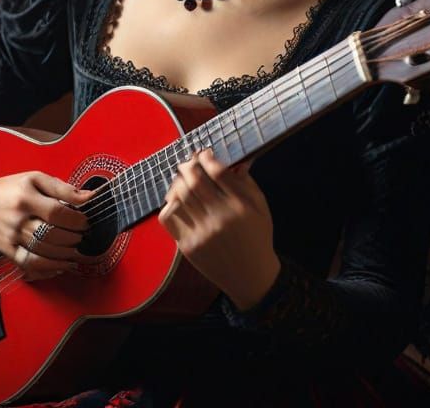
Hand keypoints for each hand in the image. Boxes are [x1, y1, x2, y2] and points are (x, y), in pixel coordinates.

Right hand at [0, 172, 93, 281]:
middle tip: (82, 236)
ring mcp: (10, 237)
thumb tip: (89, 197)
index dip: (76, 220)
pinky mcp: (6, 251)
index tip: (85, 222)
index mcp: (25, 197)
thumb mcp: (34, 178)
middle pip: (51, 234)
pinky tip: (61, 265)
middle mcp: (17, 219)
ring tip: (76, 251)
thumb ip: (62, 188)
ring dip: (65, 255)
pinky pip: (29, 264)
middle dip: (73, 238)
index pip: (56, 212)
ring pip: (42, 252)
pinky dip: (48, 268)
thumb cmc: (9, 188)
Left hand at [158, 149, 281, 309]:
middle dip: (188, 165)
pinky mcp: (187, 245)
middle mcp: (219, 218)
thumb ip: (247, 182)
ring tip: (182, 178)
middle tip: (188, 162)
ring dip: (177, 181)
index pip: (217, 171)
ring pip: (178, 196)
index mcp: (240, 206)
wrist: (250, 276)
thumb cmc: (257, 238)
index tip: (204, 153)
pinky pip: (168, 217)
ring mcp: (201, 232)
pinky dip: (168, 204)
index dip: (207, 157)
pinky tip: (176, 200)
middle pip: (194, 181)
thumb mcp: (261, 208)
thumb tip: (234, 160)